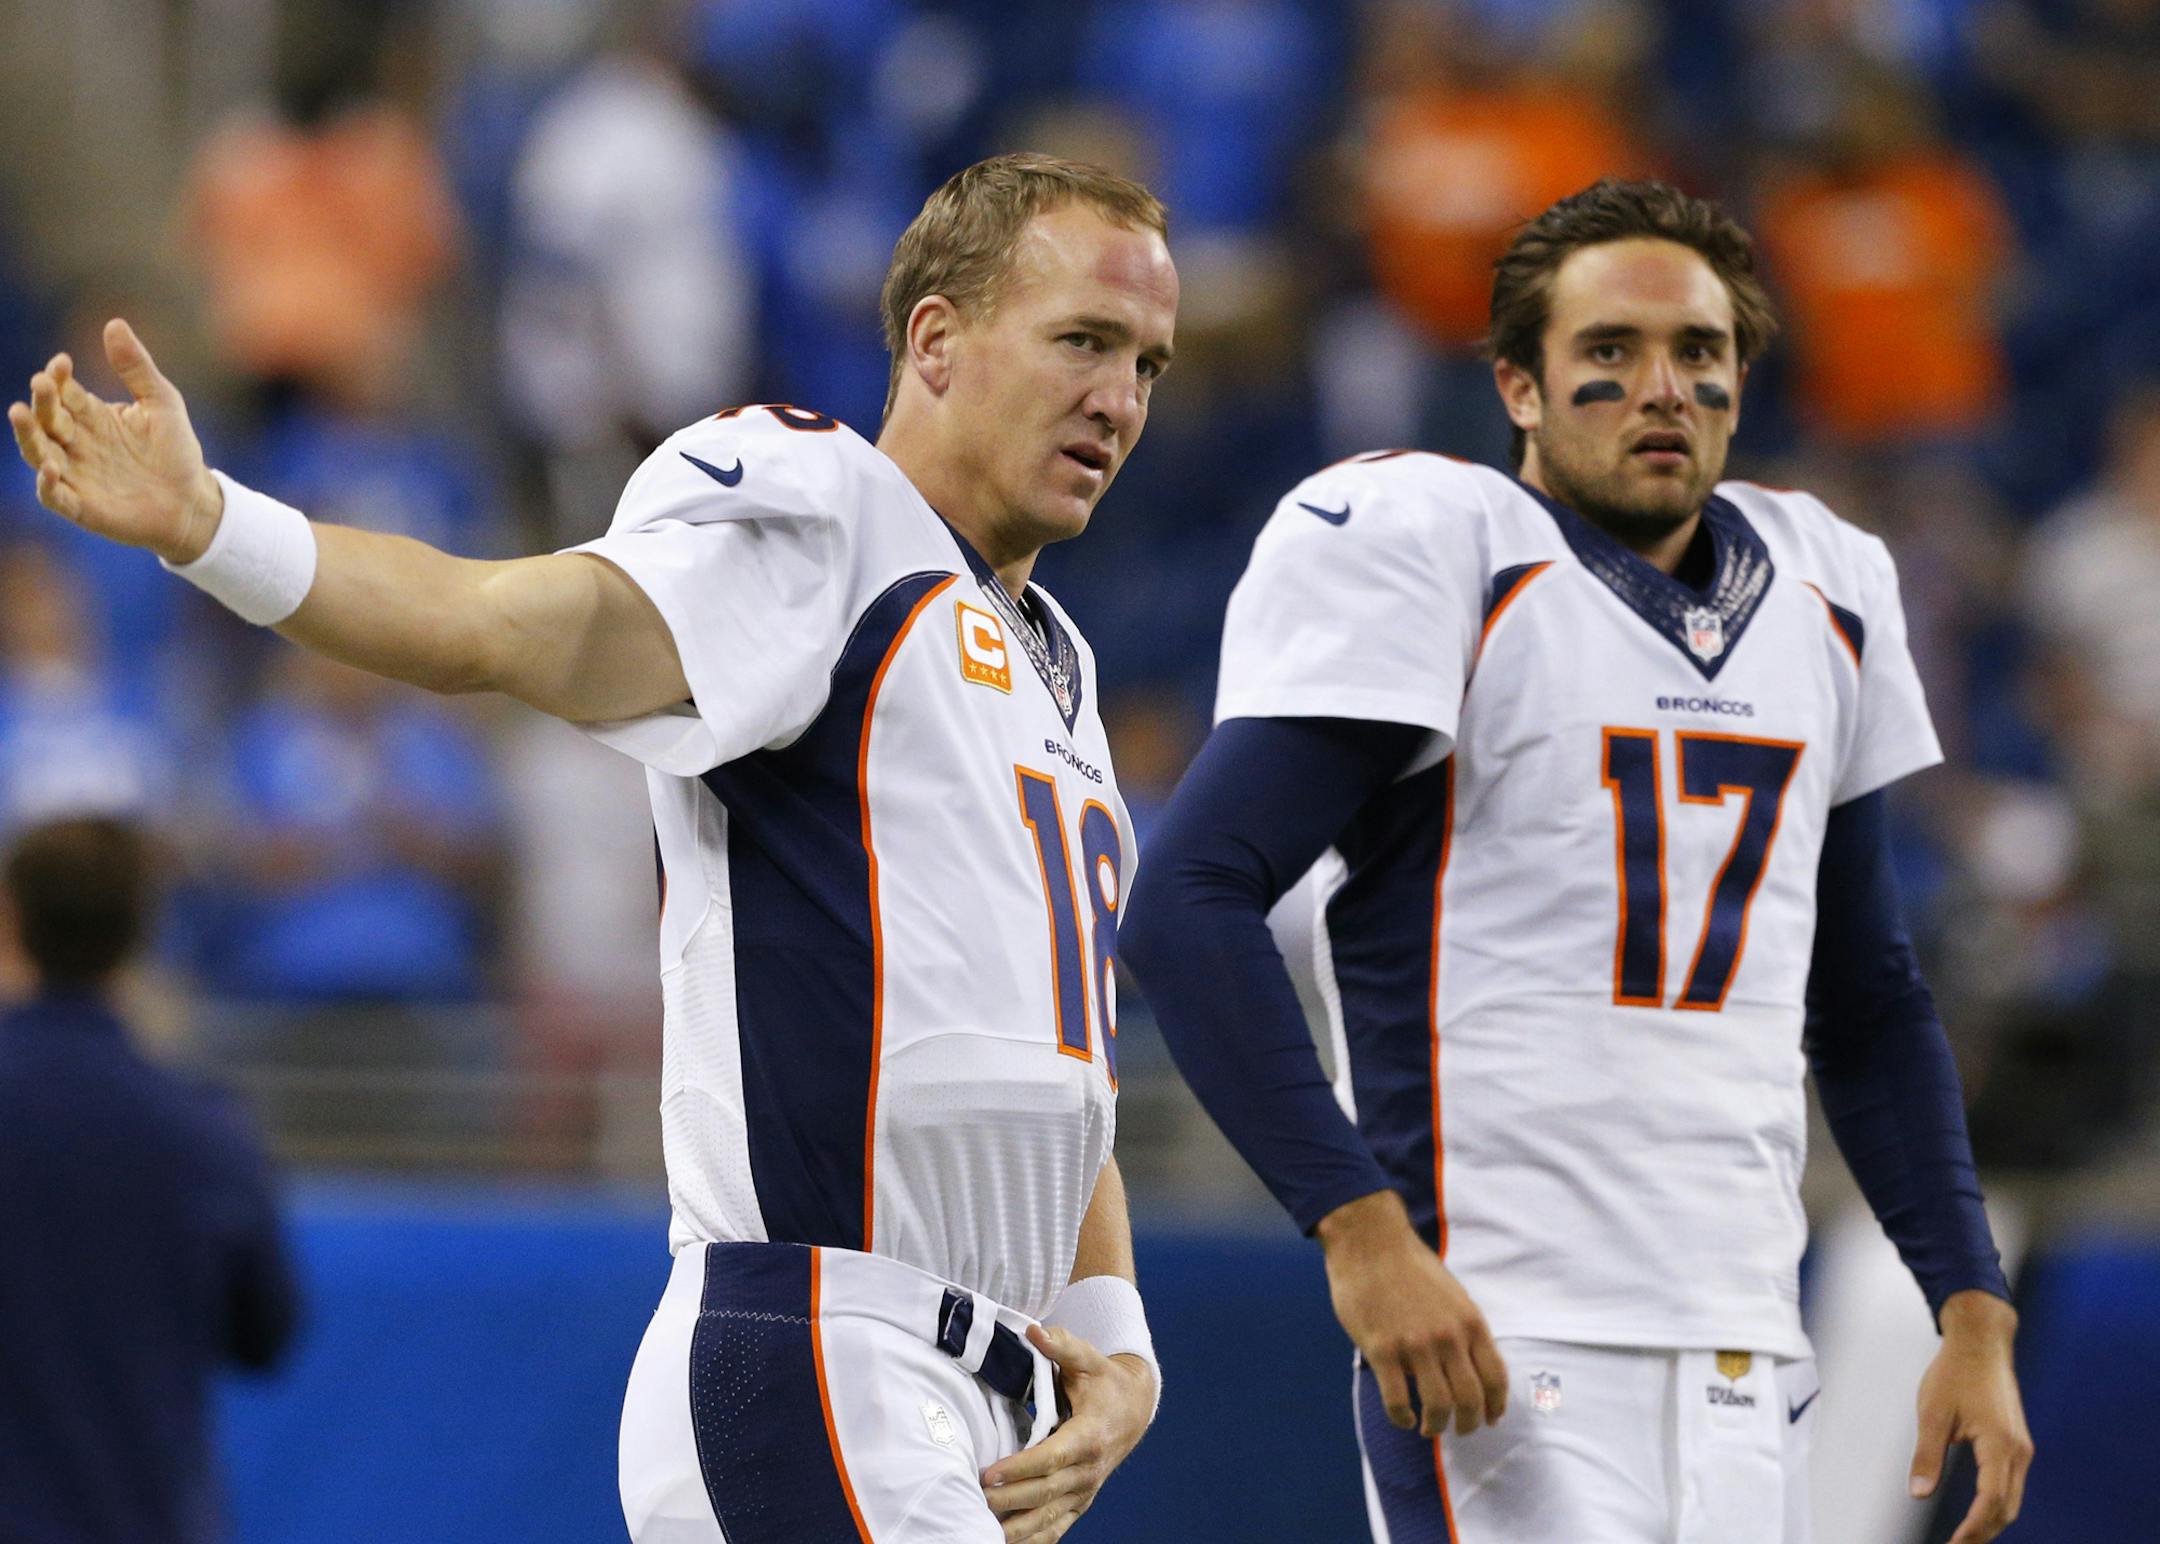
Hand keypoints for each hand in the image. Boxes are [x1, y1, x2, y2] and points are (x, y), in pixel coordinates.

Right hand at [8, 319, 222, 562]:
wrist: (193, 502)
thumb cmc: (176, 451)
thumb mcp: (162, 403)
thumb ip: (137, 368)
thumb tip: (114, 323)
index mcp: (91, 416)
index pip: (65, 392)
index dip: (59, 378)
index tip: (62, 363)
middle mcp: (76, 443)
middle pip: (48, 419)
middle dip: (42, 401)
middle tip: (42, 382)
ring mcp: (75, 475)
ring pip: (39, 452)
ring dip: (28, 434)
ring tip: (19, 412)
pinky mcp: (82, 507)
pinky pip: (55, 496)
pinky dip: (47, 484)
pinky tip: (49, 468)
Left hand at [980, 1324, 1152, 1543]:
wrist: (1134, 1408)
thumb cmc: (1104, 1381)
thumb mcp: (1087, 1358)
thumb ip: (1061, 1345)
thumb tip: (1034, 1330)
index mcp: (1090, 1435)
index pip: (1051, 1458)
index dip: (1020, 1468)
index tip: (990, 1474)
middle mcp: (1089, 1469)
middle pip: (1045, 1492)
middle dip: (1009, 1499)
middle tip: (976, 1497)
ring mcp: (1085, 1490)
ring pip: (1049, 1517)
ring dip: (1017, 1527)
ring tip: (983, 1528)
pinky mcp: (1080, 1501)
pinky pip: (1056, 1527)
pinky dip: (1034, 1539)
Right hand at [1317, 1189, 1506, 1436]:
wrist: (1370, 1241)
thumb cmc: (1409, 1265)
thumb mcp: (1452, 1294)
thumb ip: (1462, 1328)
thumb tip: (1468, 1365)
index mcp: (1470, 1322)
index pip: (1495, 1378)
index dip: (1496, 1406)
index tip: (1491, 1419)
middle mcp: (1448, 1337)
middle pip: (1470, 1400)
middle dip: (1469, 1424)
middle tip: (1460, 1430)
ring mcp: (1415, 1345)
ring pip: (1438, 1406)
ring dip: (1436, 1426)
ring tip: (1429, 1429)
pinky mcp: (1382, 1350)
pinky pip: (1397, 1400)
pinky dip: (1403, 1418)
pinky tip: (1403, 1418)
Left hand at [1910, 1290, 2032, 1543]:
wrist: (1981, 1343)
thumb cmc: (1955, 1372)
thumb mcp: (1932, 1413)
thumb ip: (1927, 1456)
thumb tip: (1919, 1494)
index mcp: (1999, 1445)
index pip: (1991, 1501)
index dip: (1974, 1529)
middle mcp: (2018, 1451)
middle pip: (2007, 1507)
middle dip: (1983, 1532)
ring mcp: (2021, 1447)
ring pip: (2012, 1498)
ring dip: (1991, 1520)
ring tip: (1965, 1537)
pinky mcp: (2016, 1442)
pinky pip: (2010, 1483)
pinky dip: (1996, 1503)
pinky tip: (1978, 1511)